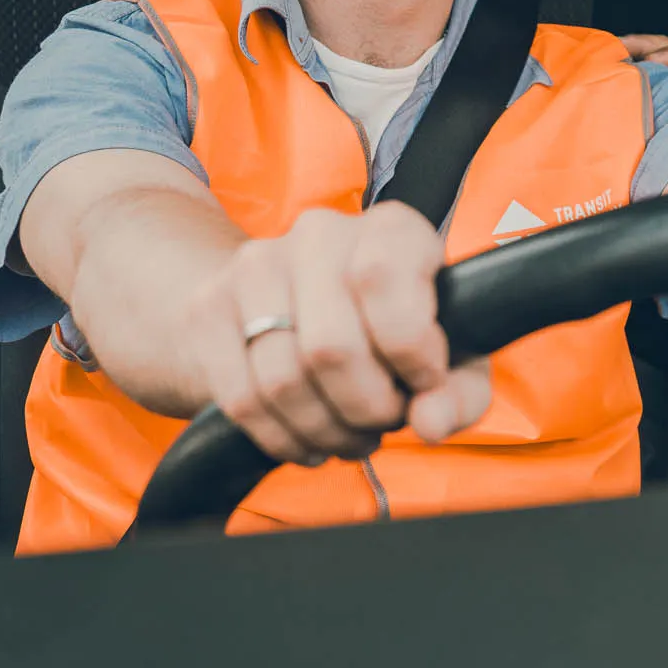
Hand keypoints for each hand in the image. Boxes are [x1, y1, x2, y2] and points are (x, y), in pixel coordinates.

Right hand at [181, 202, 493, 464]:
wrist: (290, 310)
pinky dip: (282, 438)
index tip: (424, 381)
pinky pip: (242, 399)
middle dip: (365, 408)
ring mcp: (256, 267)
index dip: (409, 350)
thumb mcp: (445, 359)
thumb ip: (459, 392)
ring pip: (283, 380)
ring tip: (348, 434)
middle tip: (382, 421)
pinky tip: (307, 438)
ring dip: (325, 431)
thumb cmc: (389, 334)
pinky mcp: (208, 309)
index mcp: (391, 228)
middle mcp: (320, 233)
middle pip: (331, 346)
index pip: (384, 278)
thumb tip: (432, 423)